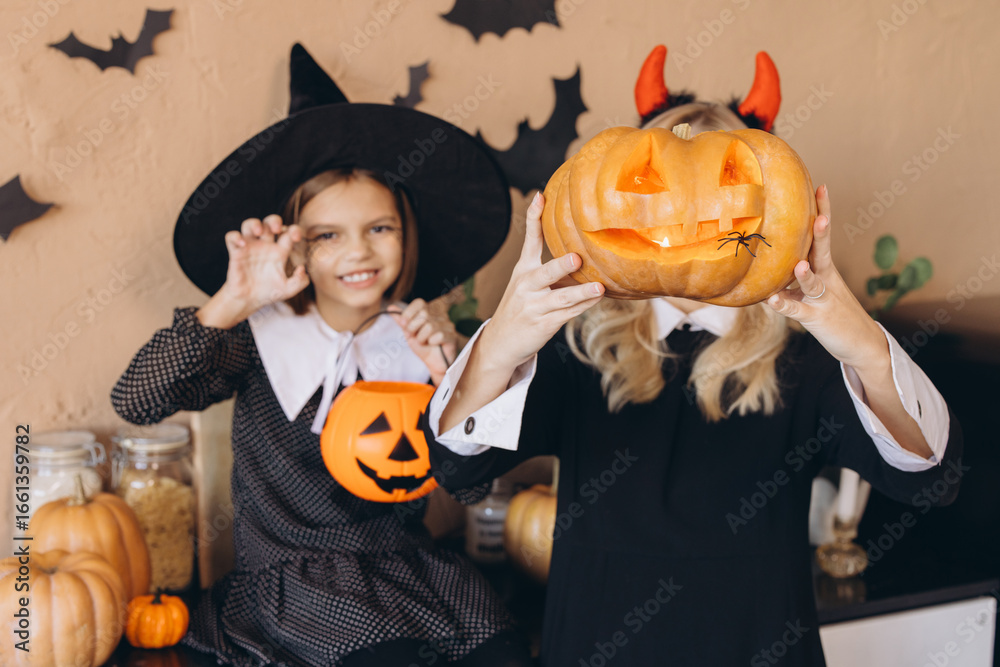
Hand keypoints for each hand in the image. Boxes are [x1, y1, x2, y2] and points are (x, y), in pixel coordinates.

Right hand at [197, 215, 309, 327]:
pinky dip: (235, 237)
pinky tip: (242, 244)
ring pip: (250, 224)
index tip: (297, 238)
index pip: (288, 233)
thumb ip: (300, 282)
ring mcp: (250, 247)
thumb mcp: (288, 290)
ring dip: (254, 223)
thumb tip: (302, 268)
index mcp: (280, 251)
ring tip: (259, 232)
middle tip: (277, 229)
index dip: (294, 230)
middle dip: (274, 221)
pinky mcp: (236, 253)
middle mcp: (265, 246)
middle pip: (269, 222)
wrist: (249, 301)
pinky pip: (231, 237)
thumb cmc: (269, 292)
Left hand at [388, 299, 459, 382]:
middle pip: (423, 314)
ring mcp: (448, 325)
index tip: (403, 324)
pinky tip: (434, 345)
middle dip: (413, 328)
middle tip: (415, 337)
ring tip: (425, 342)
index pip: (419, 302)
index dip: (409, 312)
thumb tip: (390, 307)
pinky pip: (439, 335)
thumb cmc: (422, 347)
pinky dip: (432, 342)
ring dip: (422, 338)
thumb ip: (401, 320)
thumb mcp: (409, 333)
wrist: (432, 363)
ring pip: (430, 326)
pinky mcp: (452, 336)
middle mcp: (440, 316)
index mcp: (429, 312)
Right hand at [480, 192, 604, 369]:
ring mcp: (534, 306)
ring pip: (561, 298)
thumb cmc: (523, 306)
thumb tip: (584, 248)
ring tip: (599, 288)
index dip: (534, 218)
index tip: (540, 196)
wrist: (500, 342)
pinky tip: (598, 298)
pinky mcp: (544, 324)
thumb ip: (552, 269)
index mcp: (523, 270)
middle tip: (576, 258)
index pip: (529, 240)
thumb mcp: (528, 283)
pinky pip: (568, 314)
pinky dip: (585, 306)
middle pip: (545, 273)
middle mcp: (526, 286)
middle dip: (560, 266)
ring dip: (581, 293)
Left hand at [766, 186, 886, 368]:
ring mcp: (821, 299)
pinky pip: (797, 311)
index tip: (820, 186)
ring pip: (812, 283)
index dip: (823, 212)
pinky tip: (771, 300)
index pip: (822, 236)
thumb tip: (768, 259)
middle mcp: (825, 278)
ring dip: (805, 274)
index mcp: (825, 268)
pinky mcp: (815, 318)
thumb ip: (794, 276)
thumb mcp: (814, 290)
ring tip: (799, 264)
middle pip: (822, 251)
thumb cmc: (834, 312)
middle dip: (821, 232)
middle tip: (819, 214)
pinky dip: (784, 306)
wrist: (862, 343)